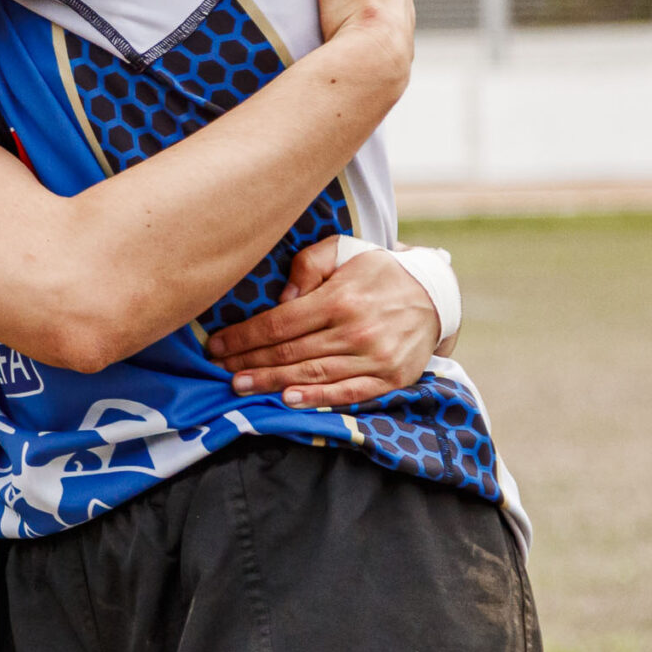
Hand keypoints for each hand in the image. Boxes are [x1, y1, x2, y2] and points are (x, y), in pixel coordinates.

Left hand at [204, 236, 438, 408]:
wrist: (434, 295)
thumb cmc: (377, 272)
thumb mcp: (344, 251)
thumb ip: (308, 265)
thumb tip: (281, 298)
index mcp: (339, 297)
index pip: (279, 323)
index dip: (244, 337)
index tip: (216, 345)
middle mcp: (355, 329)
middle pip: (289, 352)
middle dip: (249, 362)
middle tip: (220, 370)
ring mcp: (373, 357)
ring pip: (311, 374)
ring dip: (271, 383)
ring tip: (240, 387)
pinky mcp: (389, 378)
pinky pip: (347, 393)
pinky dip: (316, 399)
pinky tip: (288, 400)